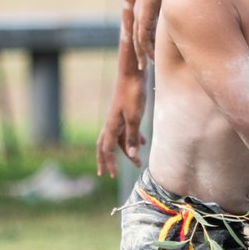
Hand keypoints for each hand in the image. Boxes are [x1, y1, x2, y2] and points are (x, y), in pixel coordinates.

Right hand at [97, 64, 146, 178]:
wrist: (133, 74)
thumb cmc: (133, 94)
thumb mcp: (135, 117)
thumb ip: (133, 136)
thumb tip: (131, 155)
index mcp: (111, 125)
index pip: (107, 149)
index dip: (110, 163)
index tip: (113, 176)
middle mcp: (111, 123)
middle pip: (105, 145)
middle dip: (107, 160)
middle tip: (107, 174)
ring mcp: (118, 117)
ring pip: (118, 138)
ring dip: (125, 150)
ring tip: (135, 161)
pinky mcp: (125, 111)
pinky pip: (126, 129)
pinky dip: (133, 138)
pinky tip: (143, 141)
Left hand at [130, 0, 162, 69]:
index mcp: (146, 7)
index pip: (144, 28)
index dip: (148, 40)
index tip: (153, 51)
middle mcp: (140, 12)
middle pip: (138, 37)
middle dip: (141, 51)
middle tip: (144, 65)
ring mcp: (140, 15)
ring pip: (138, 40)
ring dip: (142, 53)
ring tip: (146, 65)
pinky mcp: (142, 17)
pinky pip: (142, 38)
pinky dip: (146, 49)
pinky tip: (151, 57)